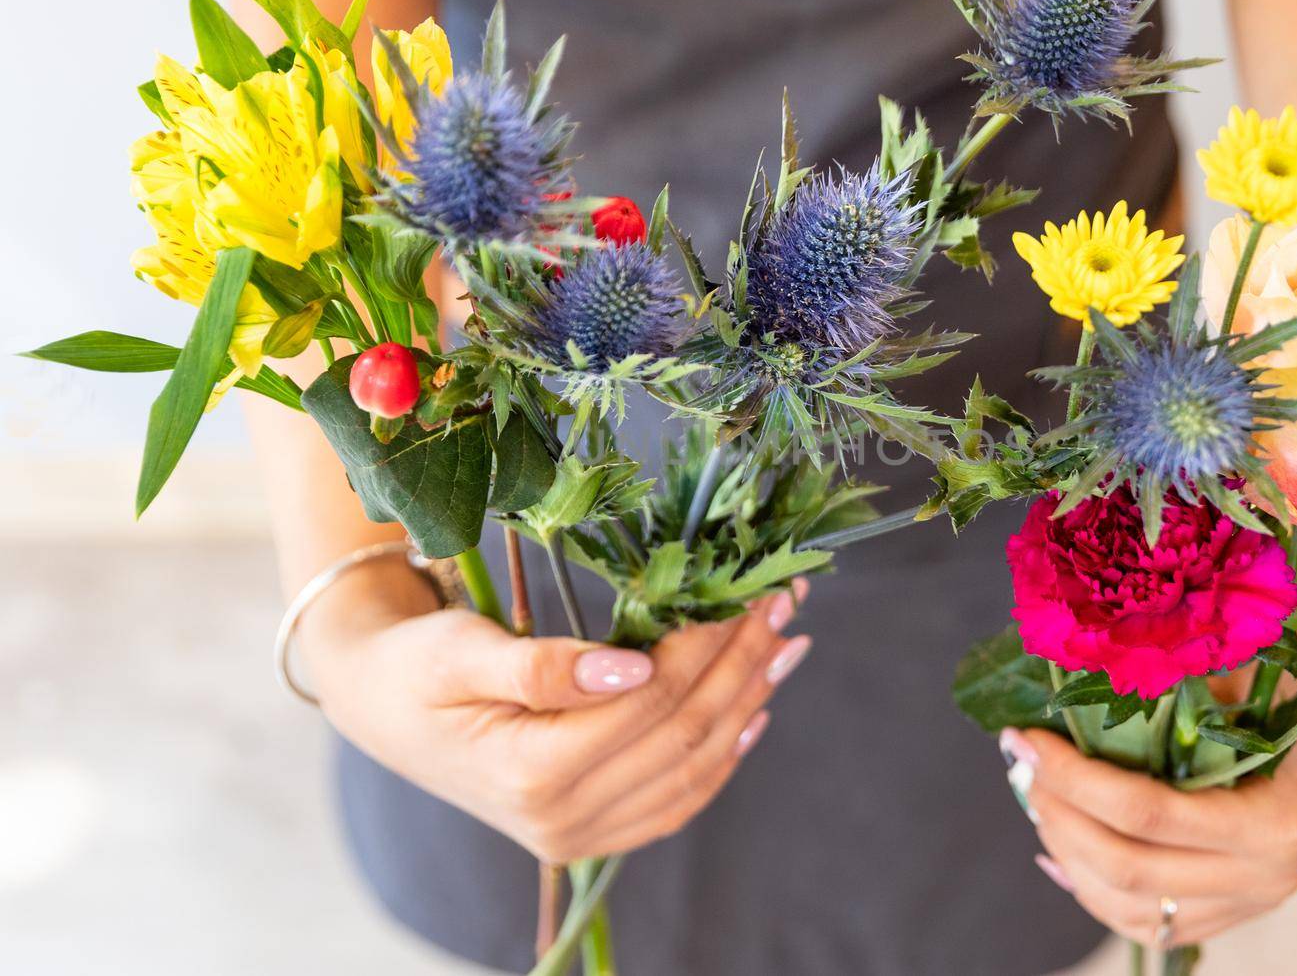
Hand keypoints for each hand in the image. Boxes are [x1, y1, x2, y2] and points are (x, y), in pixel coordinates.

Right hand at [301, 561, 811, 862]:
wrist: (380, 709)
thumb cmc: (415, 665)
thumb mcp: (463, 652)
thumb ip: (546, 668)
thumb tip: (633, 667)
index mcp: (530, 774)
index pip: (652, 701)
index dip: (708, 642)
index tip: (747, 588)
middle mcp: (562, 820)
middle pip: (684, 732)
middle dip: (741, 661)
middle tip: (783, 601)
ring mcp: (580, 835)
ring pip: (693, 767)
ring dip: (748, 701)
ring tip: (787, 643)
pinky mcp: (592, 831)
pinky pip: (677, 799)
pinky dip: (724, 753)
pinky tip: (755, 708)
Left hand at [999, 661, 1296, 944]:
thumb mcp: (1247, 680)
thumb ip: (1177, 690)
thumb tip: (1081, 680)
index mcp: (1277, 821)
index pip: (1145, 813)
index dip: (1072, 776)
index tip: (1027, 736)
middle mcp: (1267, 877)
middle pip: (1126, 867)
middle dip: (1056, 812)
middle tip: (1020, 763)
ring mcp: (1251, 903)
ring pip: (1130, 907)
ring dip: (1066, 852)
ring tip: (1035, 797)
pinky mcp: (1234, 912)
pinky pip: (1148, 923)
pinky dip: (1091, 890)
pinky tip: (1057, 851)